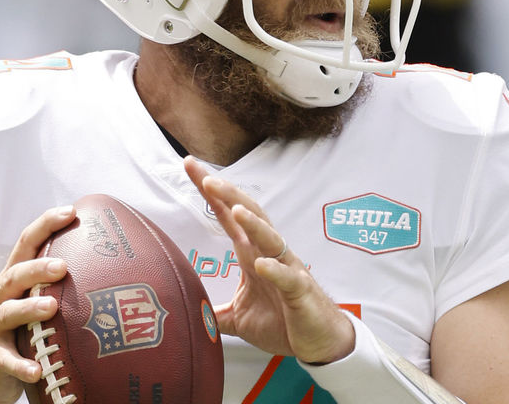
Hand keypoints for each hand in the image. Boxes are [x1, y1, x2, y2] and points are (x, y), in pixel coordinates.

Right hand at [0, 205, 74, 403]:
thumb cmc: (22, 327)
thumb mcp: (35, 300)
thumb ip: (60, 284)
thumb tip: (116, 269)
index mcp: (15, 278)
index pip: (27, 243)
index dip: (45, 225)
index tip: (71, 211)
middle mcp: (0, 296)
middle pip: (14, 275)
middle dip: (37, 269)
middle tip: (63, 267)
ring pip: (7, 312)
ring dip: (28, 308)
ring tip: (52, 307)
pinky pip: (5, 360)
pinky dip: (20, 365)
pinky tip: (37, 369)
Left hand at [184, 156, 354, 363]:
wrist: (320, 343)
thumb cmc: (283, 323)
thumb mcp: (239, 319)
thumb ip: (214, 314)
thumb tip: (188, 316)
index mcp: (251, 254)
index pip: (227, 217)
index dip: (210, 194)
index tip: (190, 166)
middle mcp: (268, 254)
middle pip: (248, 216)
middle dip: (228, 195)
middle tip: (207, 179)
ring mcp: (286, 269)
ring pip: (270, 239)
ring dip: (253, 224)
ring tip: (235, 210)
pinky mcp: (301, 291)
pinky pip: (287, 278)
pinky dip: (275, 270)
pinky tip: (261, 264)